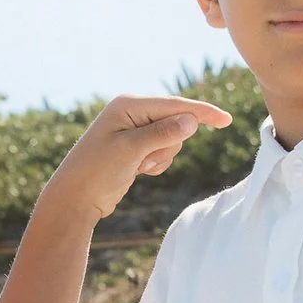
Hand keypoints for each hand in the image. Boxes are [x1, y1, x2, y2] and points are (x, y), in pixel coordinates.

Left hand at [43, 93, 234, 225]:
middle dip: (169, 145)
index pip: (175, 105)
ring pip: (172, 140)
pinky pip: (163, 151)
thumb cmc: (97, 172)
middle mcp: (132, 112)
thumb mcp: (131, 151)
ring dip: (162, 157)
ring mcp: (134, 129)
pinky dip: (157, 163)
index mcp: (128, 104)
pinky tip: (138, 172)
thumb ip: (163, 133)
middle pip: (176, 123)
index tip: (226, 121)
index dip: (202, 113)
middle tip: (144, 162)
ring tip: (138, 168)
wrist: (75, 198)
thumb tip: (191, 119)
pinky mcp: (136, 147)